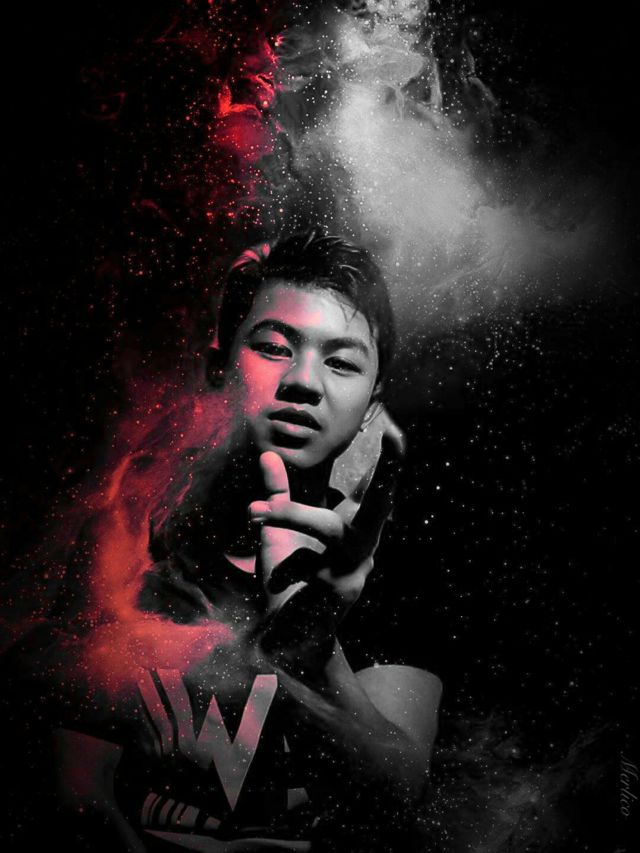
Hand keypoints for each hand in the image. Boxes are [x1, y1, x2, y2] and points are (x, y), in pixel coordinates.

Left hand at [249, 426, 404, 672]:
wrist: (285, 644)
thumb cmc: (287, 585)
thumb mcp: (278, 534)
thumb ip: (277, 495)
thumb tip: (268, 454)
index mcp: (350, 529)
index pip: (372, 490)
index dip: (386, 461)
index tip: (395, 428)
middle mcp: (362, 546)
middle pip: (380, 502)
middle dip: (389, 469)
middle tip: (396, 436)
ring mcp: (356, 568)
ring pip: (328, 527)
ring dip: (291, 516)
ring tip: (255, 513)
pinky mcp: (341, 591)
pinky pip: (304, 563)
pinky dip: (282, 566)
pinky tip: (273, 581)